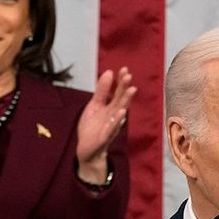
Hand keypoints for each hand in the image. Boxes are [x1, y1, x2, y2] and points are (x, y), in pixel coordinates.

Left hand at [75, 67, 136, 183]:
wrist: (87, 149)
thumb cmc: (92, 127)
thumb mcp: (94, 105)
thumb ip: (101, 90)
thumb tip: (109, 72)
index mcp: (111, 107)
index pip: (118, 91)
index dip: (121, 81)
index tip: (124, 69)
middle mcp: (114, 115)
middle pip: (120, 100)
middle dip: (124, 88)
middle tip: (129, 76)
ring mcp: (111, 126)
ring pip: (120, 112)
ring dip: (125, 102)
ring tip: (131, 90)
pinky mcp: (105, 137)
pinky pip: (112, 128)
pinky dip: (117, 120)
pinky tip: (121, 112)